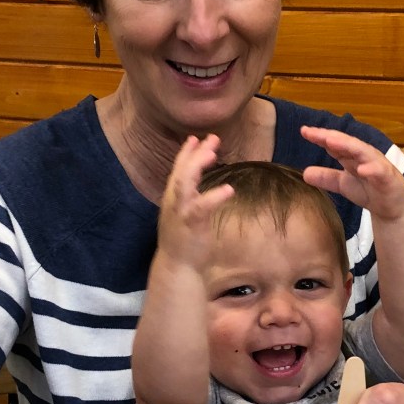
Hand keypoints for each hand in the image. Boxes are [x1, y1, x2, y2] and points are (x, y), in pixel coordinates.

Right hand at [155, 134, 233, 271]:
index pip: (178, 169)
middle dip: (195, 153)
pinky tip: (229, 189)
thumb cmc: (185, 240)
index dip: (186, 153)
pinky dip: (214, 196)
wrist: (178, 266)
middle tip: (212, 139)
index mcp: (174, 198)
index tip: (196, 137)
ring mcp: (180, 212)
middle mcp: (174, 201)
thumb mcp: (185, 213)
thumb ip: (190, 197)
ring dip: (196, 166)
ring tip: (213, 154)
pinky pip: (201, 207)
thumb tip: (200, 184)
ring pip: (184, 183)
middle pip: (181, 171)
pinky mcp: (190, 224)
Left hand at [300, 125, 403, 223]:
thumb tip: (304, 173)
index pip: (335, 143)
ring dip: (347, 145)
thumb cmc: (369, 190)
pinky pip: (379, 171)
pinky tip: (361, 169)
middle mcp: (364, 155)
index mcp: (353, 155)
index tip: (304, 131)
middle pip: (346, 143)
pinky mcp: (388, 177)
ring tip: (330, 142)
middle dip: (330, 136)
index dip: (320, 137)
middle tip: (313, 132)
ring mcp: (377, 164)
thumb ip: (326, 178)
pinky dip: (370, 169)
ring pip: (362, 151)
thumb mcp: (343, 184)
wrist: (392, 207)